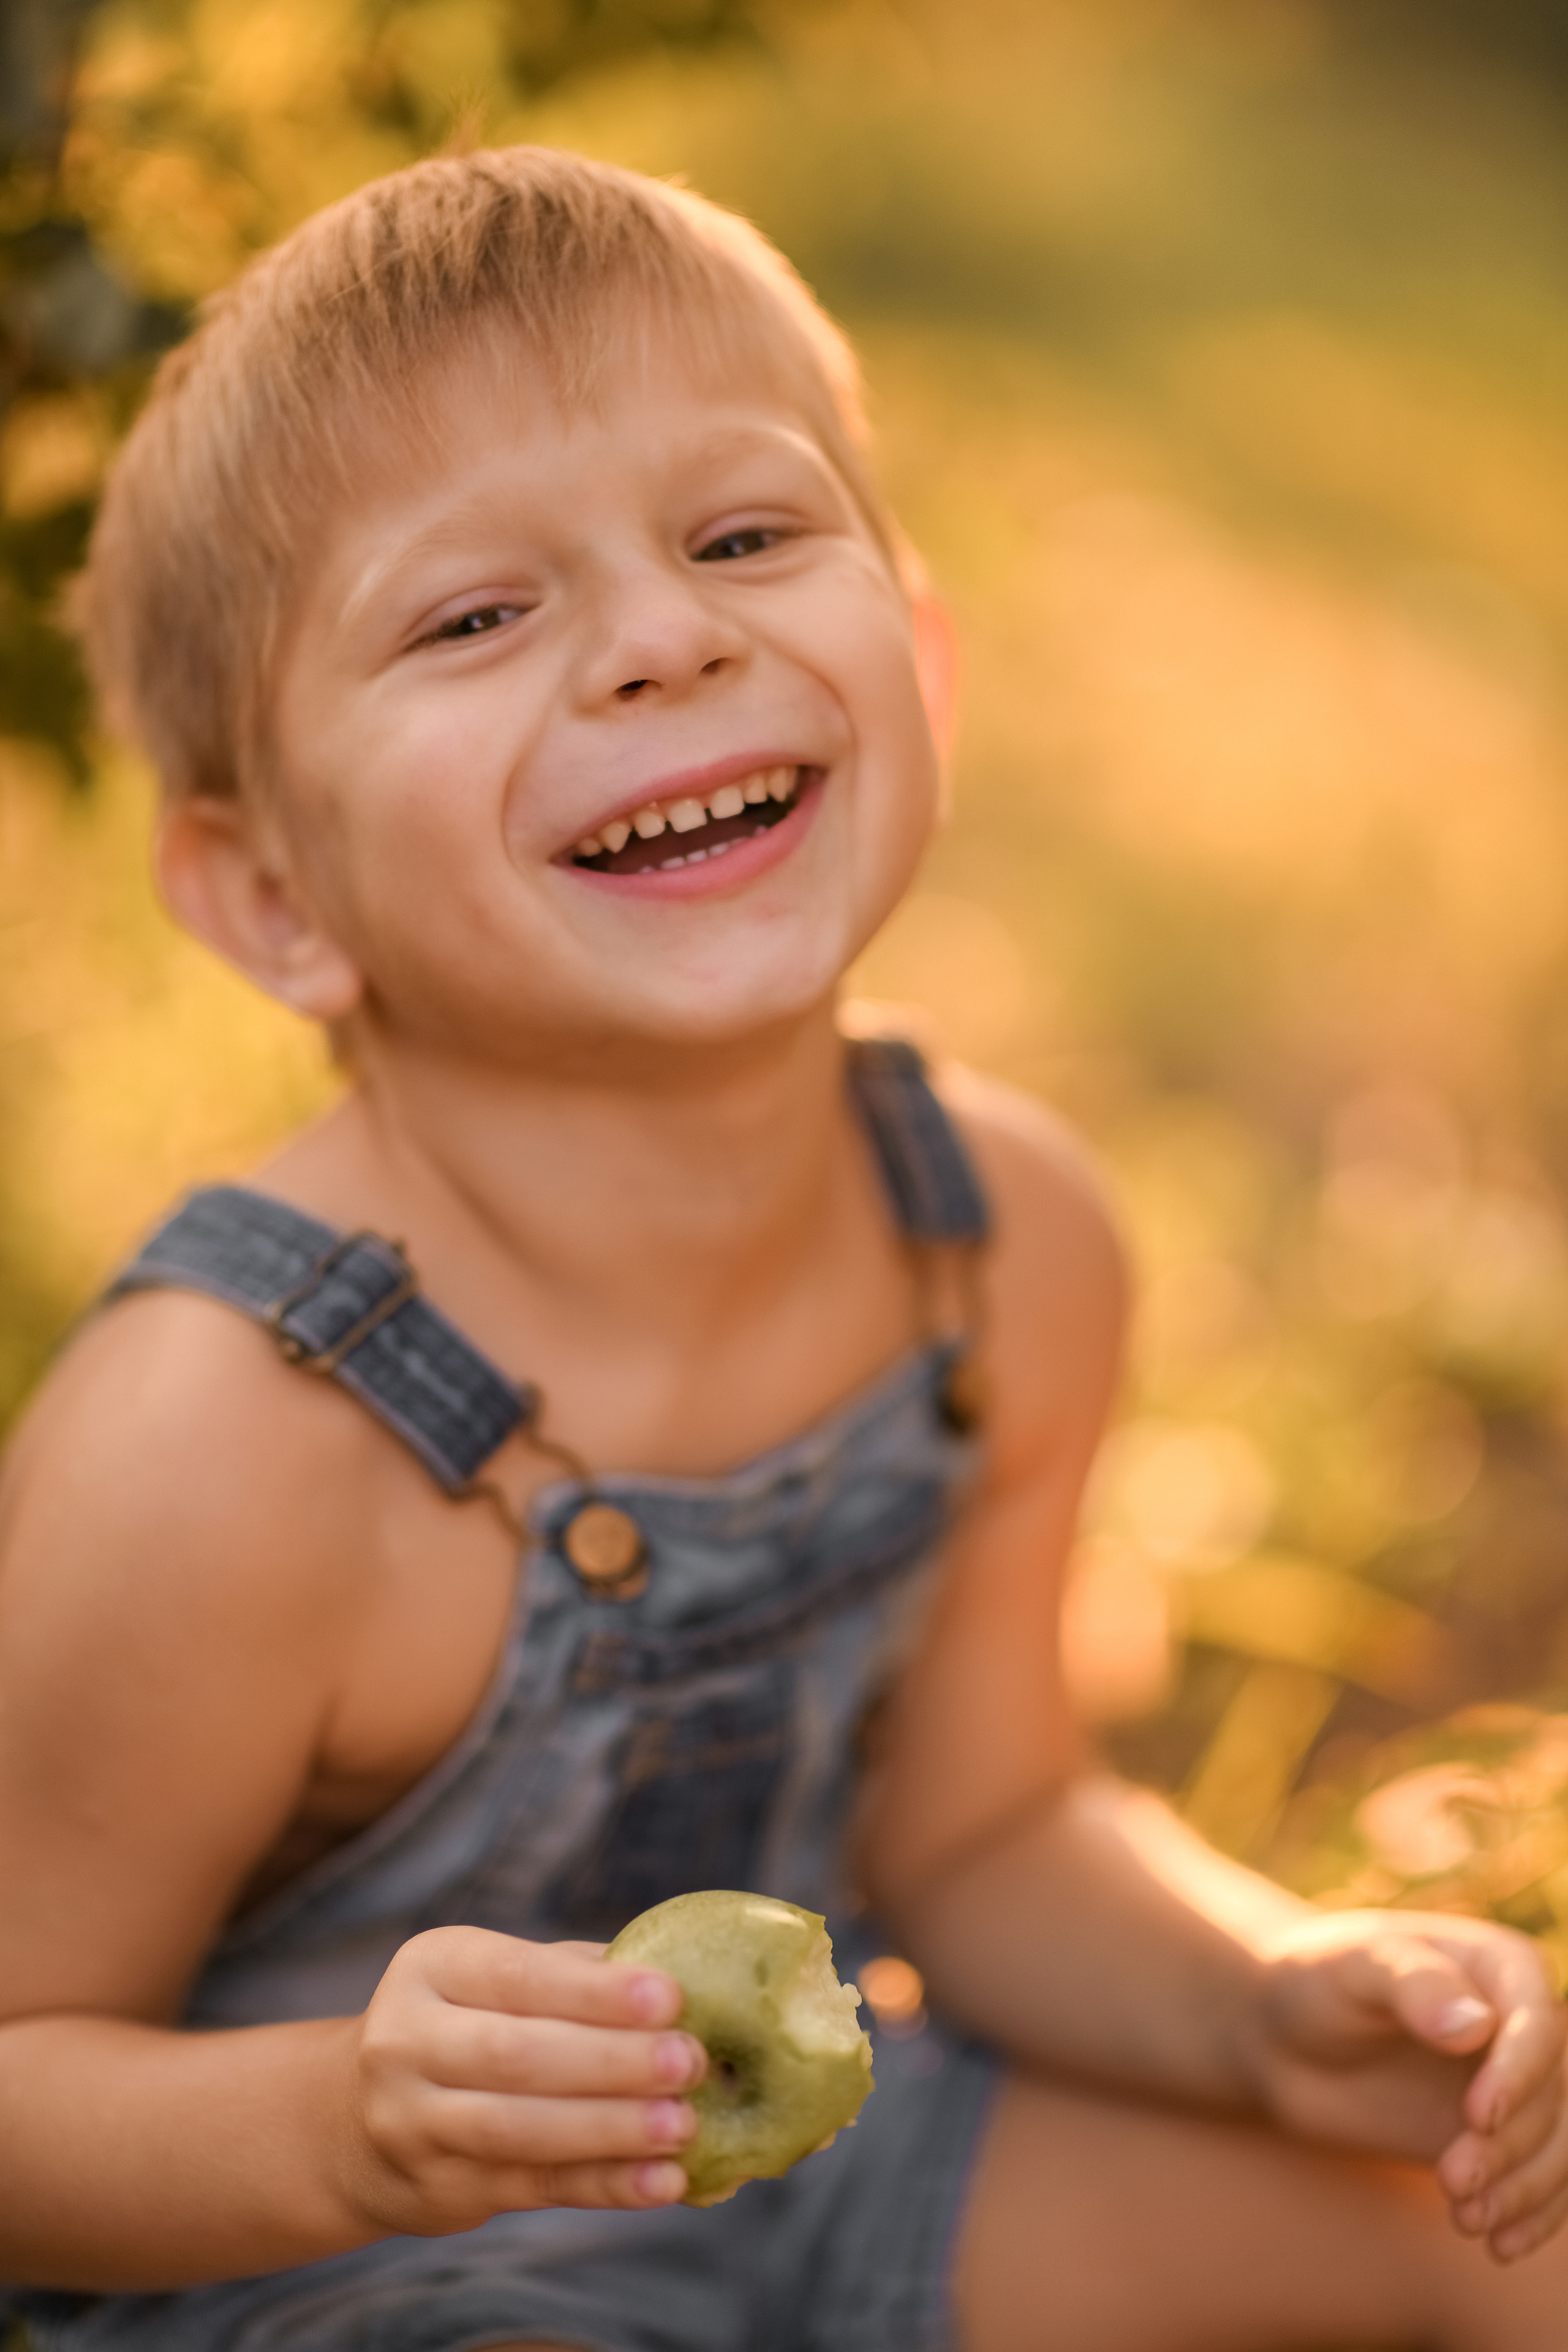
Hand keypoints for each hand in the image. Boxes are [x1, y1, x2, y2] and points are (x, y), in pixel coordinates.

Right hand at [341, 1927, 706, 2233]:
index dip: (594, 1991)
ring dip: (611, 2130)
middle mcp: (406, 2041)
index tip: (670, 1998)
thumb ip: (578, 1974)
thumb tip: (685, 1975)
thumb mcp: (497, 1980)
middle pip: (516, 2054)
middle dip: (612, 2061)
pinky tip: (663, 2182)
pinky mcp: (439, 2189)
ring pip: (519, 2129)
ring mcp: (414, 2123)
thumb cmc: (468, 2024)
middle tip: (690, 2063)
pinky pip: (533, 2187)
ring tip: (683, 2126)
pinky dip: (604, 2184)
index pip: (518, 1974)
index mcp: (432, 1966)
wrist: (358, 2118)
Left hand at [1256, 1910, 1567, 2260]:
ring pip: (1557, 2147)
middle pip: (1552, 2097)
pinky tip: (1498, 2245)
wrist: (1286, 2037)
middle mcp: (1519, 2027)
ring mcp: (1512, 2087)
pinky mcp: (1497, 2138)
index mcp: (1499, 1967)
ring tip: (1467, 2219)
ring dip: (1524, 2191)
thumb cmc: (1317, 1982)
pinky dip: (1530, 2215)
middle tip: (1451, 2181)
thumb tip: (1476, 2026)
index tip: (1477, 2118)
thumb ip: (1412, 1984)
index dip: (1519, 2075)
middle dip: (1512, 2147)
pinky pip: (1538, 2180)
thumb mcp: (1352, 1968)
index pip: (1537, 2025)